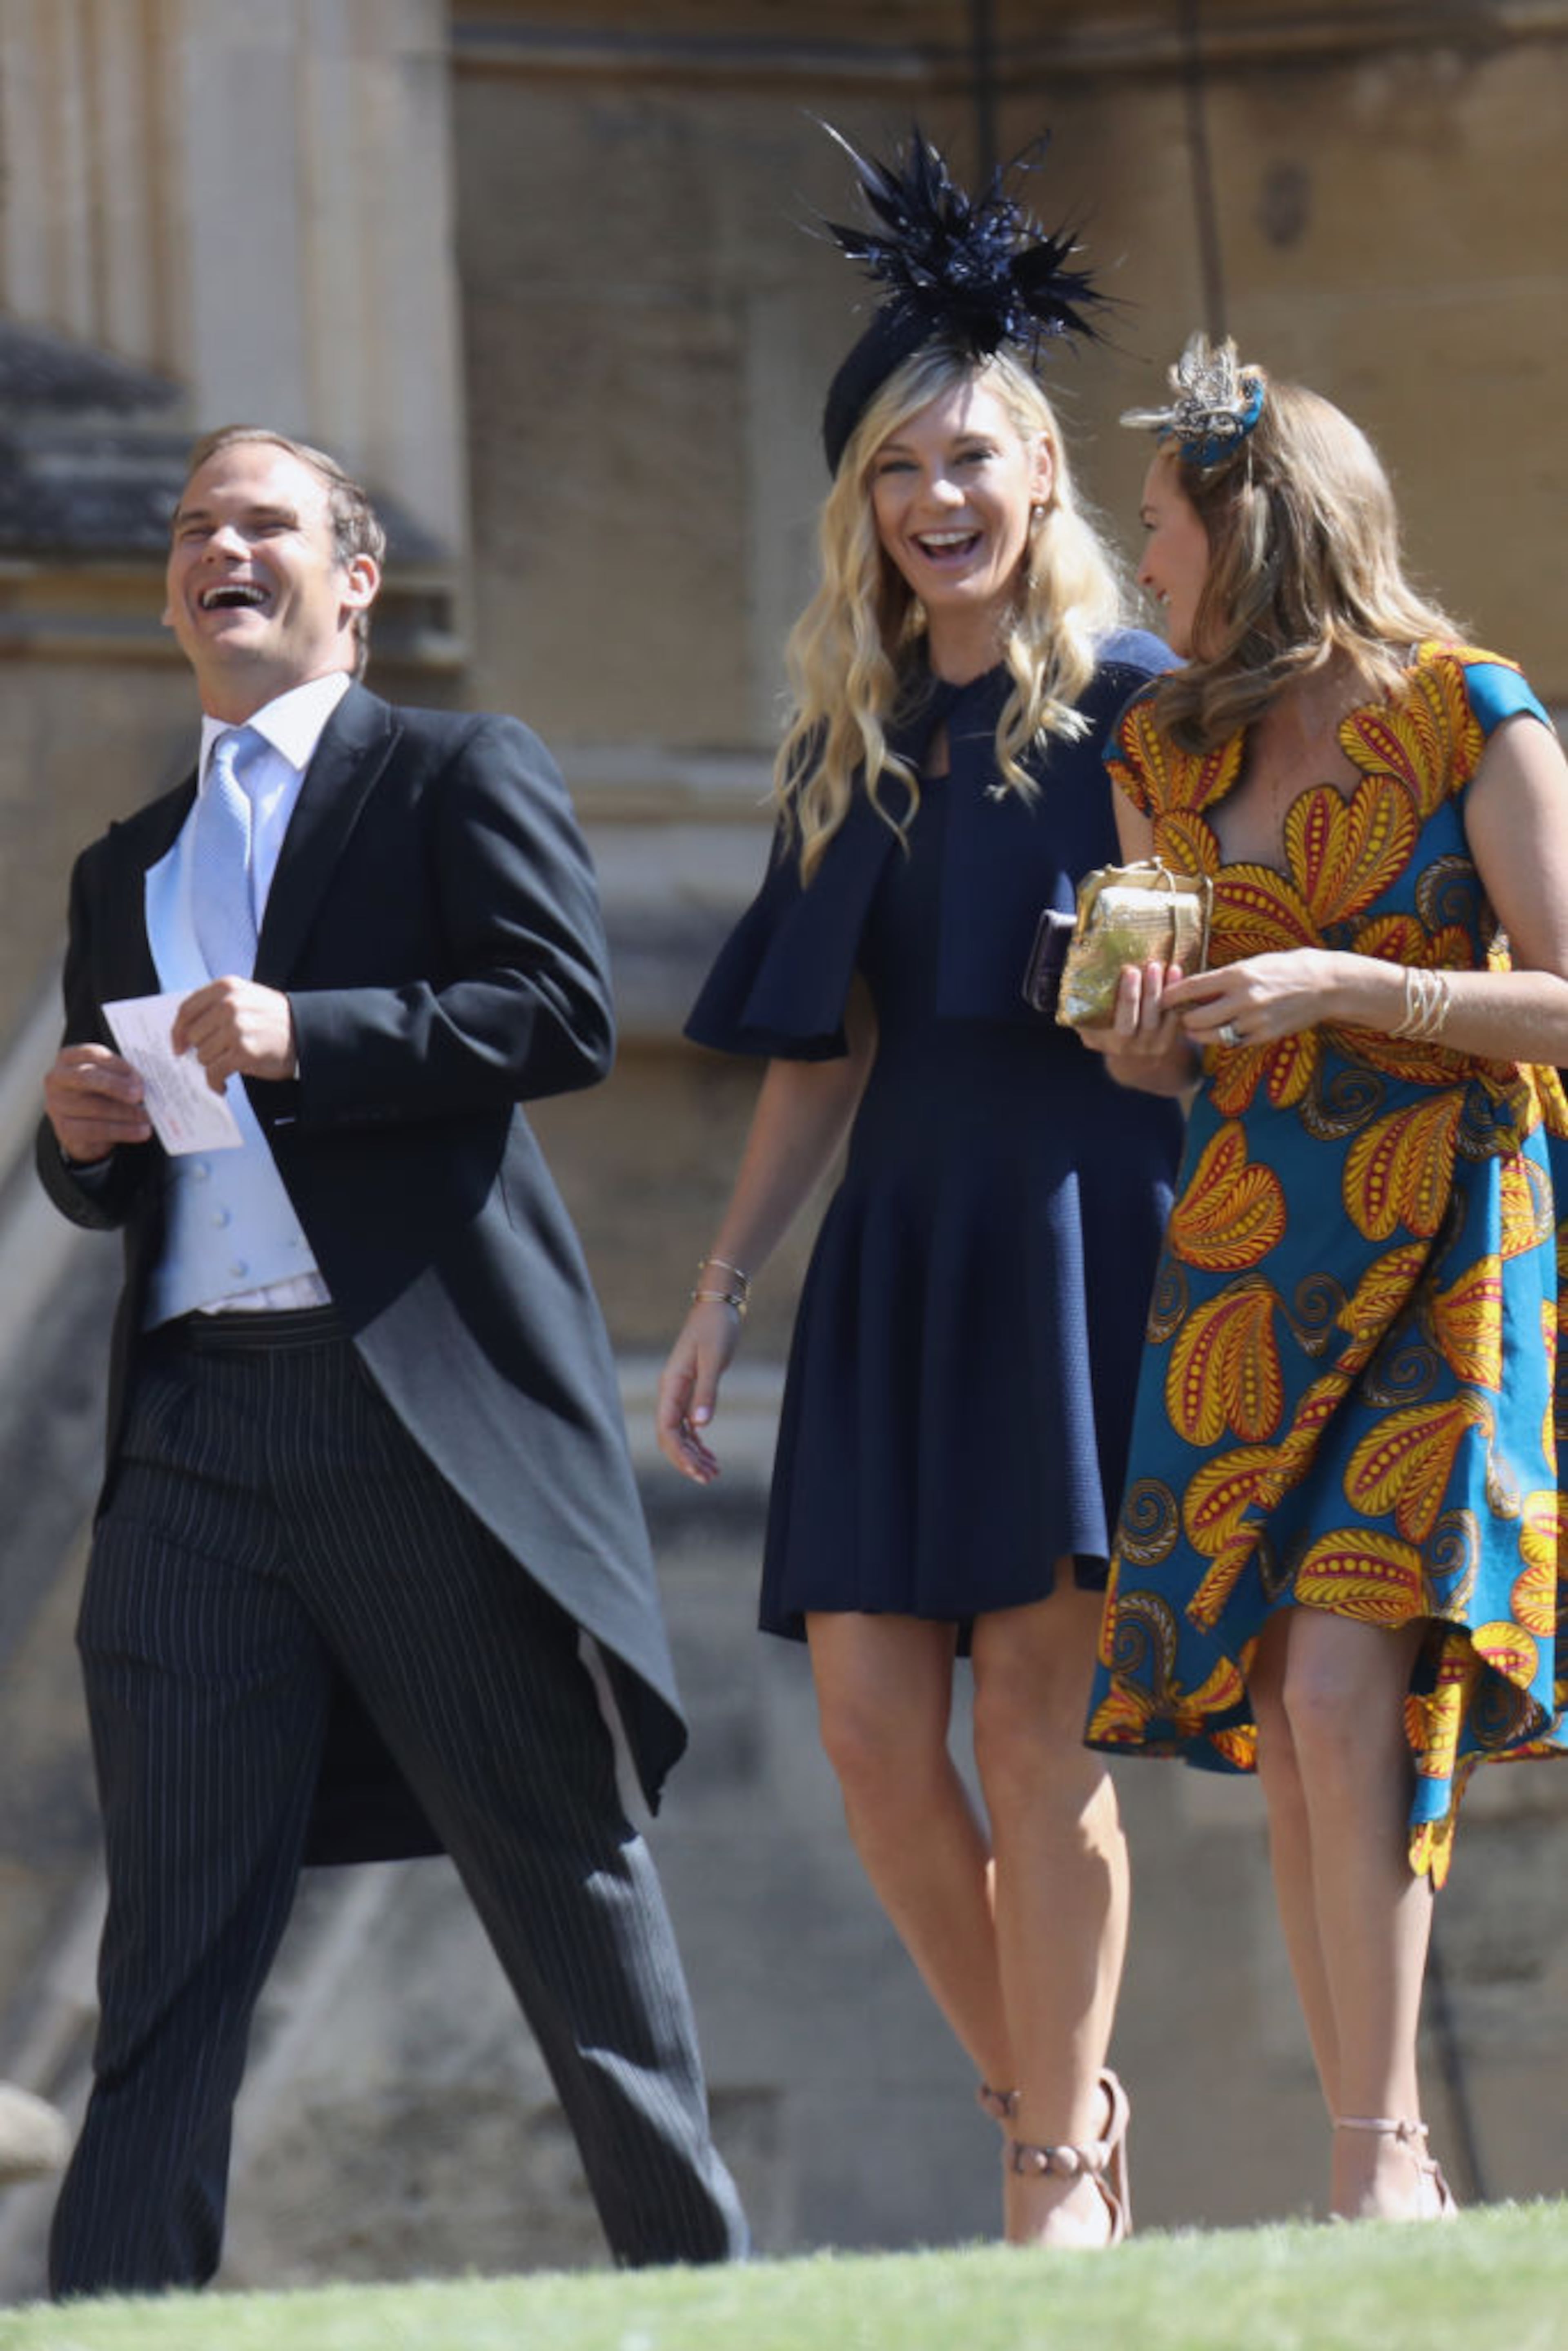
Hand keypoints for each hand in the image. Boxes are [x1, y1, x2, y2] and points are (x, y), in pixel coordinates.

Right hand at [44, 1044, 151, 1160]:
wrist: (85, 1127)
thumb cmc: (100, 1093)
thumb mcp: (109, 1077)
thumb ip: (123, 1074)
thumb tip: (145, 1082)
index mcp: (69, 1059)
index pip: (92, 1054)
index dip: (118, 1065)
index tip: (138, 1077)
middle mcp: (58, 1080)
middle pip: (87, 1077)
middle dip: (116, 1086)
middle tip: (140, 1094)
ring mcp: (57, 1105)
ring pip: (94, 1107)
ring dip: (126, 1113)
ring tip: (147, 1116)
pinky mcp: (65, 1130)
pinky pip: (97, 1130)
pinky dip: (123, 1131)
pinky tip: (141, 1131)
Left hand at [170, 978, 296, 1092]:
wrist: (307, 1033)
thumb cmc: (272, 1019)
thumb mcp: (244, 998)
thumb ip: (215, 1006)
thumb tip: (183, 1033)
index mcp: (227, 987)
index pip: (187, 1009)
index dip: (177, 1031)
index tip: (178, 1046)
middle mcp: (230, 1004)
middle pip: (193, 1035)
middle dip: (201, 1049)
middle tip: (216, 1055)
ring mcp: (237, 1028)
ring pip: (202, 1055)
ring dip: (212, 1065)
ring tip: (227, 1065)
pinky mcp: (244, 1051)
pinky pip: (214, 1072)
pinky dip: (215, 1083)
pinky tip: (222, 1085)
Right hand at [655, 1302, 743, 1484]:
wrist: (718, 1307)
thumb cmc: (716, 1329)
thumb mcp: (714, 1359)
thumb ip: (706, 1391)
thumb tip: (699, 1425)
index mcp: (671, 1385)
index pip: (667, 1429)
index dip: (680, 1454)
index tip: (698, 1472)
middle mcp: (671, 1392)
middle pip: (671, 1437)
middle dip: (686, 1460)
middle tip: (708, 1479)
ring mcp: (679, 1392)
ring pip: (680, 1433)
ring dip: (694, 1454)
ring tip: (713, 1473)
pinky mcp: (691, 1390)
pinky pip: (689, 1424)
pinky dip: (698, 1442)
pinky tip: (710, 1456)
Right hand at [1077, 960, 1196, 1063]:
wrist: (1132, 1062)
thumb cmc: (1106, 1034)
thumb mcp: (1091, 1030)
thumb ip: (1084, 1013)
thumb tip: (1076, 984)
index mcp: (1112, 1043)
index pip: (1123, 1023)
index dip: (1128, 997)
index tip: (1130, 971)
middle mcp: (1134, 1048)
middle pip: (1146, 1020)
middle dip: (1150, 992)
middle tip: (1152, 966)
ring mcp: (1154, 1046)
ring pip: (1163, 1018)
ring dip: (1166, 992)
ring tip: (1169, 967)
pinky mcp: (1169, 1040)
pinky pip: (1176, 1017)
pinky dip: (1177, 997)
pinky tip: (1178, 975)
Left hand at [1163, 949, 1342, 1049]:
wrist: (1324, 984)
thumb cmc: (1286, 967)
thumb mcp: (1253, 963)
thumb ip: (1225, 978)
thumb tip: (1196, 987)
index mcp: (1238, 974)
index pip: (1194, 987)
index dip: (1172, 995)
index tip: (1161, 998)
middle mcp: (1244, 999)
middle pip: (1197, 1018)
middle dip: (1183, 1019)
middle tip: (1178, 1017)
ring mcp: (1255, 1020)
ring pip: (1213, 1035)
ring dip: (1199, 1033)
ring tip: (1193, 1028)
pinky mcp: (1264, 1036)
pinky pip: (1234, 1042)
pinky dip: (1224, 1039)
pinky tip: (1221, 1032)